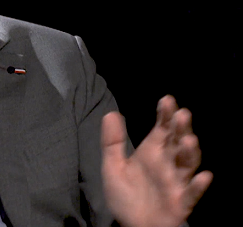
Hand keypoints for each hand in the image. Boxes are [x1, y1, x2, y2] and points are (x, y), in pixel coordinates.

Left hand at [101, 95, 212, 226]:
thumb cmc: (126, 196)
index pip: (162, 129)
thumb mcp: (113, 167)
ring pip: (188, 164)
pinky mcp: (180, 203)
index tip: (167, 100)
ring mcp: (176, 182)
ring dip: (190, 152)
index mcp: (152, 151)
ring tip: (188, 140)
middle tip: (181, 114)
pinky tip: (203, 176)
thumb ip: (112, 143)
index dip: (165, 115)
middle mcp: (168, 163)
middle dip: (180, 129)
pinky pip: (191, 195)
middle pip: (177, 142)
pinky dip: (197, 186)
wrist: (130, 225)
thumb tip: (110, 113)